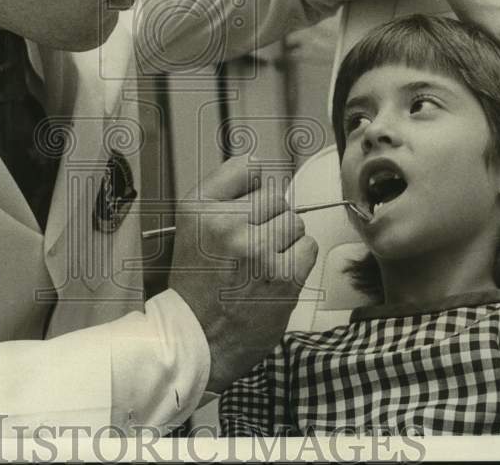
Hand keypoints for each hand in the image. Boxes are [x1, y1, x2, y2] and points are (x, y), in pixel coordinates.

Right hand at [168, 155, 317, 393]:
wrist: (198, 338)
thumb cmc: (198, 281)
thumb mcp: (192, 224)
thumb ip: (223, 188)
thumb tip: (260, 163)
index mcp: (200, 208)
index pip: (248, 169)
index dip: (252, 191)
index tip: (245, 211)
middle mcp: (227, 224)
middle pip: (276, 197)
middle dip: (269, 219)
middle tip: (249, 247)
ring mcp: (257, 250)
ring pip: (295, 222)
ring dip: (285, 240)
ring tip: (261, 263)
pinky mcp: (283, 275)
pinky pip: (308, 247)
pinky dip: (298, 260)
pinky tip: (275, 275)